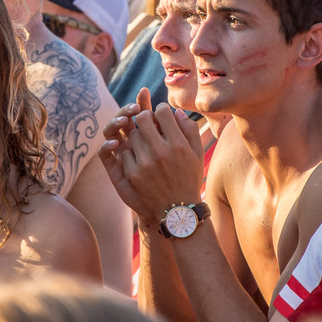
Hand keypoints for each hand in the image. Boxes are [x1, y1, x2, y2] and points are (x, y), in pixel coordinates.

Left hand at [100, 100, 202, 226]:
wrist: (178, 212)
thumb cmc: (189, 179)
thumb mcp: (196, 154)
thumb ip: (189, 129)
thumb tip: (176, 111)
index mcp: (178, 145)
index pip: (162, 112)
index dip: (161, 110)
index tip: (162, 115)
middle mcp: (161, 152)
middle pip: (142, 118)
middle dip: (145, 117)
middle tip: (149, 123)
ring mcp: (144, 164)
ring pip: (131, 134)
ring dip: (137, 135)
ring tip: (145, 142)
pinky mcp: (132, 175)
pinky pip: (125, 152)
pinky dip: (131, 152)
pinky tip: (140, 158)